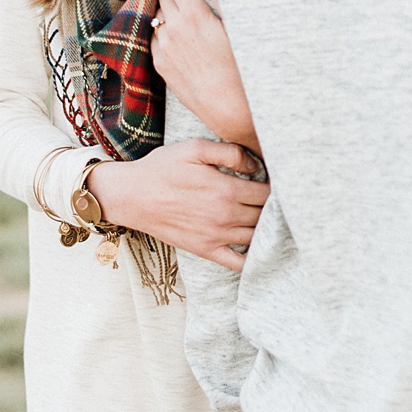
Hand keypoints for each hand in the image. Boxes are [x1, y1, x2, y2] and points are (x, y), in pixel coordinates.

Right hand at [86, 139, 268, 270]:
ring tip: (273, 220)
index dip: (277, 188)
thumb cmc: (162, 168)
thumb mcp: (195, 147)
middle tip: (279, 202)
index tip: (278, 183)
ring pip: (257, 237)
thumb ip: (230, 152)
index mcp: (226, 189)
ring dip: (268, 230)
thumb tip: (256, 166)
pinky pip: (238, 263)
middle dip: (275, 208)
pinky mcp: (206, 250)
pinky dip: (254, 259)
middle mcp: (225, 216)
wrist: (131, 196)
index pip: (267, 192)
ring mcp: (216, 236)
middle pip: (265, 215)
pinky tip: (260, 249)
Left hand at [151, 0, 260, 154]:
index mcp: (194, 15)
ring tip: (187, 20)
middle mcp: (173, 29)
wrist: (230, 109)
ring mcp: (163, 48)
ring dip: (168, 13)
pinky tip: (182, 42)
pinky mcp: (160, 65)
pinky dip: (164, 34)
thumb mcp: (237, 26)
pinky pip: (155, 39)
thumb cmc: (242, 67)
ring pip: (157, 16)